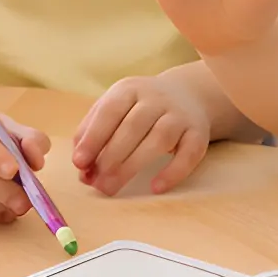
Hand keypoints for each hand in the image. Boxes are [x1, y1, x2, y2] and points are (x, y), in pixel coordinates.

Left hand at [73, 74, 209, 196]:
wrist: (187, 94)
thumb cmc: (139, 108)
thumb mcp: (113, 108)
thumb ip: (92, 133)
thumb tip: (81, 167)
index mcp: (129, 89)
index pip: (110, 111)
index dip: (94, 137)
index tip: (79, 163)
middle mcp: (156, 98)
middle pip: (133, 127)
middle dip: (111, 157)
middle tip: (97, 183)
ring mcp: (180, 115)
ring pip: (159, 138)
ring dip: (133, 165)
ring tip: (113, 187)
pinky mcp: (198, 134)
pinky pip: (189, 154)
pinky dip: (173, 172)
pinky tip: (156, 187)